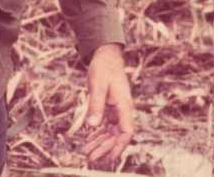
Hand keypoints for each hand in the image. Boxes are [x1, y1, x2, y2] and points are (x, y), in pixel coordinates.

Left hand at [83, 43, 134, 166]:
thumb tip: (92, 126)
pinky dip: (97, 134)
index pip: (126, 131)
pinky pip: (105, 126)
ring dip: (100, 143)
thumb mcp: (97, 86)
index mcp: (124, 105)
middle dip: (105, 148)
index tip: (109, 158)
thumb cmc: (104, 68)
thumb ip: (95, 105)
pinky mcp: (110, 108)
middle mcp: (123, 110)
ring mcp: (117, 110)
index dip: (119, 146)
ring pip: (111, 132)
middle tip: (90, 158)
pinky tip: (88, 141)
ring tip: (86, 153)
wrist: (106, 56)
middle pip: (117, 136)